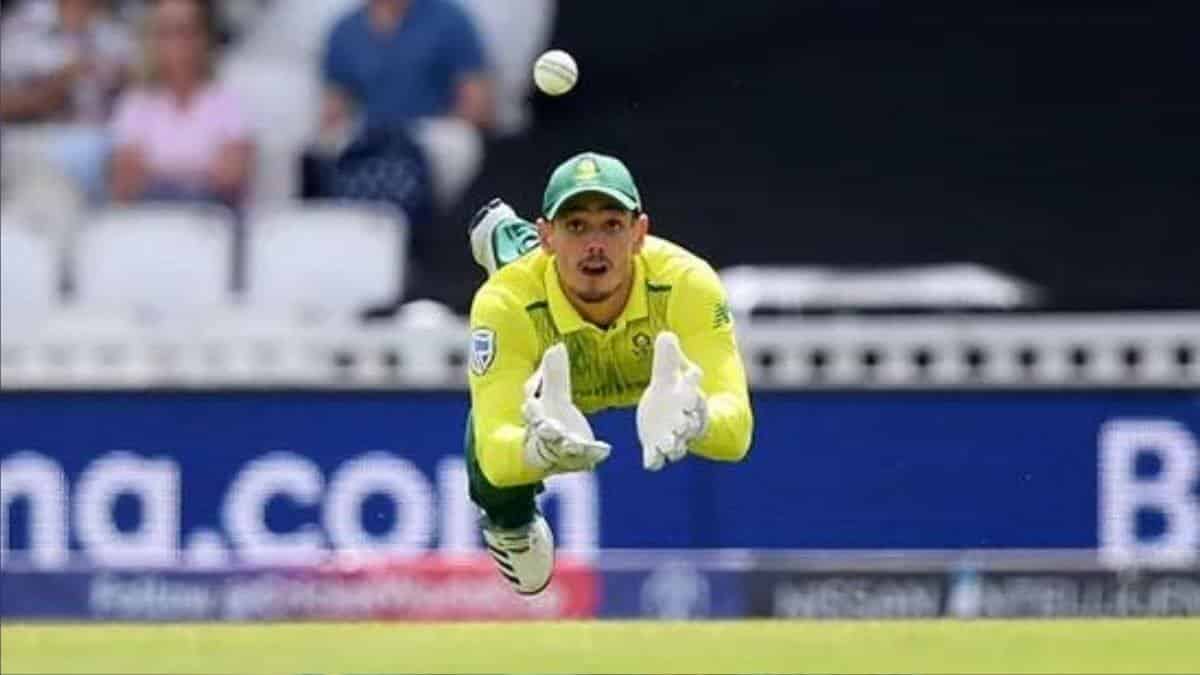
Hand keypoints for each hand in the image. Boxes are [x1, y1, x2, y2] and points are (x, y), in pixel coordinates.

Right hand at [522, 343, 610, 473]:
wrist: (554, 454)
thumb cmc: (551, 420)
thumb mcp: (553, 396)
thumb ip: (555, 374)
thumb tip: (557, 345)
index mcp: (537, 418)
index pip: (531, 412)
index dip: (531, 409)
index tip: (531, 403)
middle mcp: (548, 436)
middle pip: (544, 433)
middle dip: (547, 431)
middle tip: (550, 429)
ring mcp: (563, 449)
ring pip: (563, 448)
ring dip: (569, 446)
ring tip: (576, 445)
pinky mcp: (581, 457)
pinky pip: (587, 456)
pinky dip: (594, 453)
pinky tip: (604, 449)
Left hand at [637, 333, 708, 470]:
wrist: (670, 416)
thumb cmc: (673, 392)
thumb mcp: (667, 373)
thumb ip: (667, 357)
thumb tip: (666, 334)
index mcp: (689, 397)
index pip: (695, 392)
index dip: (694, 383)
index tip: (694, 373)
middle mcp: (684, 420)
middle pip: (689, 424)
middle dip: (686, 425)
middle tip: (680, 424)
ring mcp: (671, 436)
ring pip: (677, 445)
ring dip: (672, 446)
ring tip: (667, 446)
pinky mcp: (656, 447)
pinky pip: (657, 458)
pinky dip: (654, 461)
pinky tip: (649, 462)